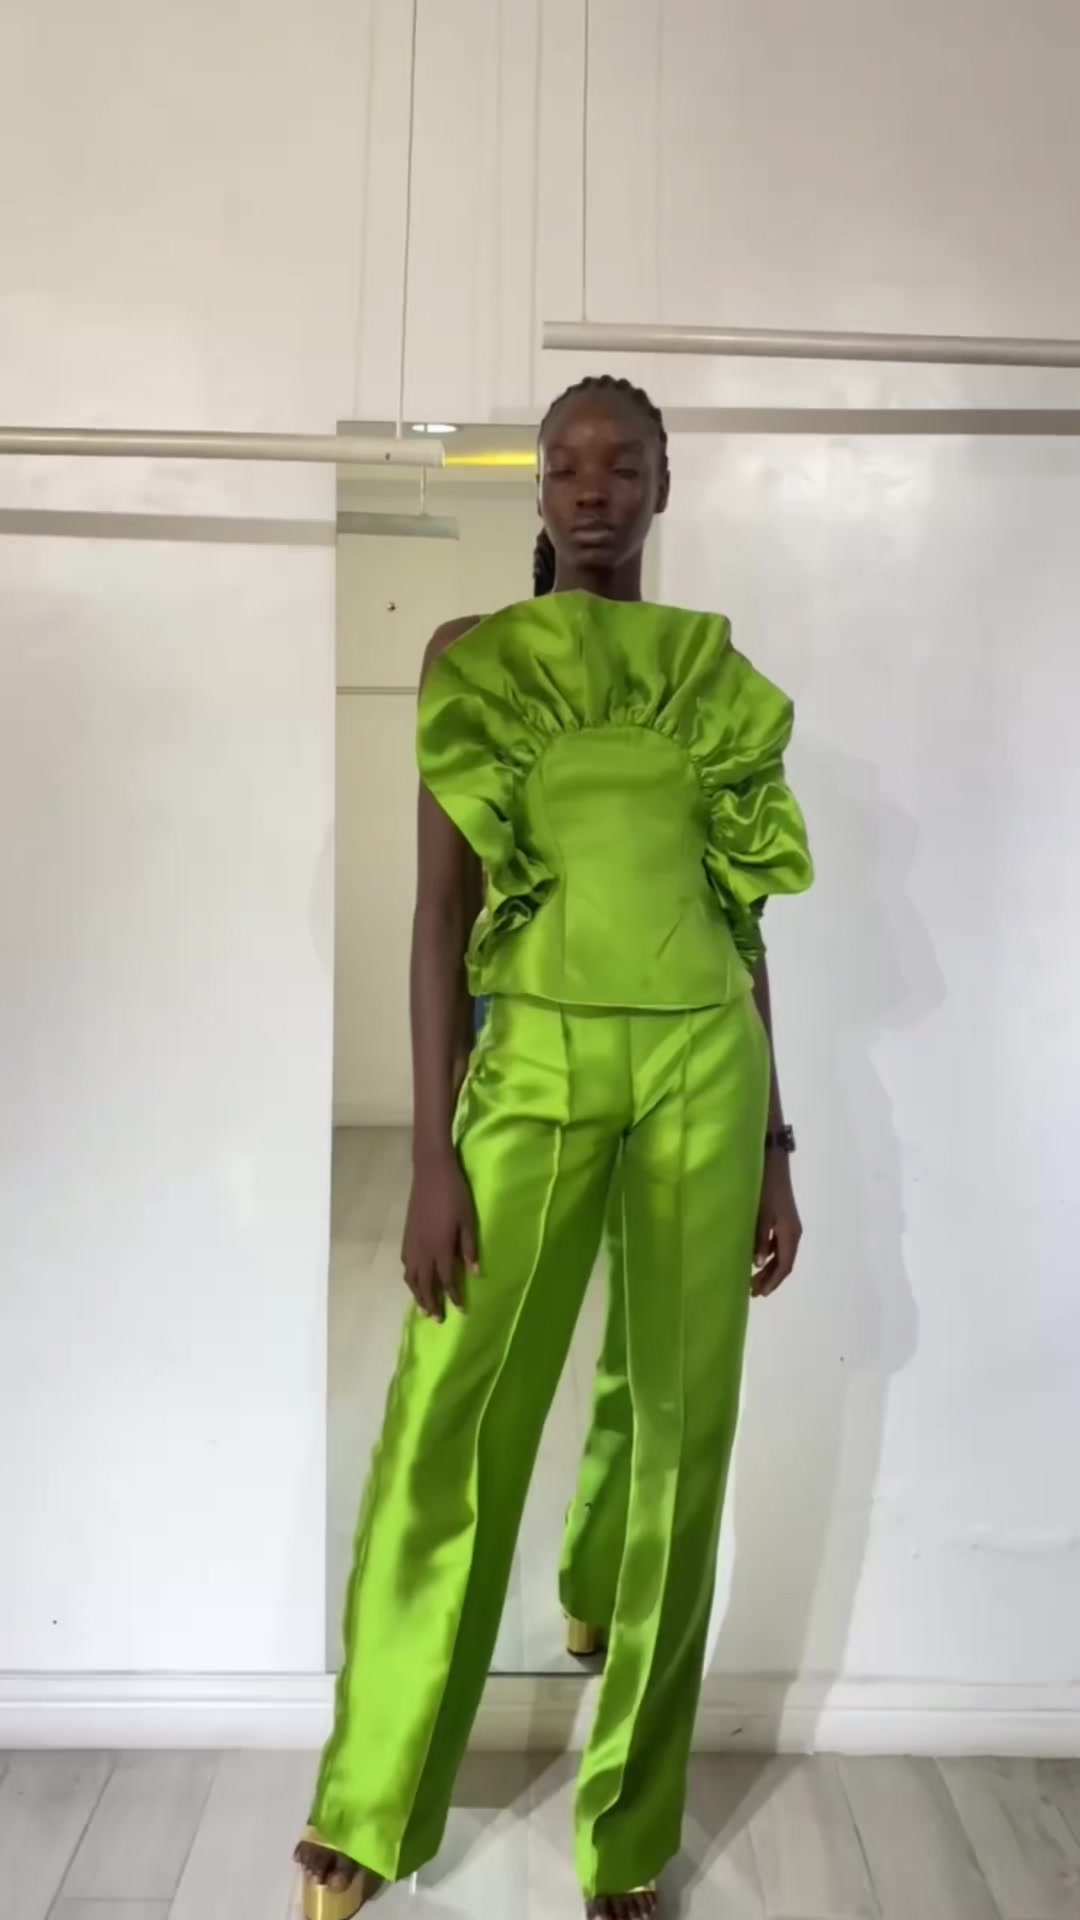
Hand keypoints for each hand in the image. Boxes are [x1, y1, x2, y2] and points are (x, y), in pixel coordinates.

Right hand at [401, 1152, 477, 1321]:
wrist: (431, 1171)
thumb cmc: (455, 1193)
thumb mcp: (468, 1220)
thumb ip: (470, 1248)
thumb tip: (475, 1274)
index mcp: (440, 1247)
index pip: (447, 1280)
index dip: (453, 1297)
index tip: (460, 1311)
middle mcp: (423, 1250)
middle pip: (425, 1284)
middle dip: (431, 1303)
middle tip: (437, 1320)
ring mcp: (412, 1243)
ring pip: (411, 1276)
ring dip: (417, 1294)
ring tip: (423, 1308)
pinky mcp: (407, 1235)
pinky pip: (406, 1263)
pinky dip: (409, 1277)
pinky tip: (413, 1279)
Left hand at [752, 1150, 801, 1297]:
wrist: (773, 1163)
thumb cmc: (765, 1188)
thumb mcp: (760, 1215)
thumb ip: (759, 1239)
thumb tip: (758, 1263)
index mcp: (790, 1234)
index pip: (784, 1265)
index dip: (773, 1281)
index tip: (760, 1293)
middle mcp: (793, 1232)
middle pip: (784, 1262)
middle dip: (770, 1278)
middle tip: (753, 1292)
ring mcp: (789, 1225)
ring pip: (781, 1253)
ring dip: (768, 1268)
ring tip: (753, 1280)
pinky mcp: (783, 1218)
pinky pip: (778, 1243)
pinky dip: (768, 1254)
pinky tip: (756, 1258)